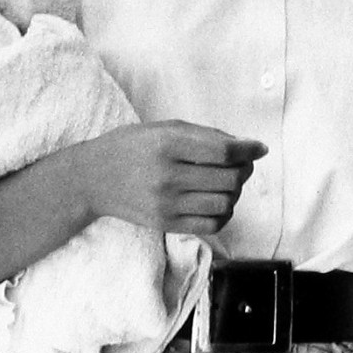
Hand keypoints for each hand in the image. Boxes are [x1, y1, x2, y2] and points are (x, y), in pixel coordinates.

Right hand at [75, 121, 265, 235]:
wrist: (93, 178)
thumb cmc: (133, 147)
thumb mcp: (165, 128)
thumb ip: (206, 136)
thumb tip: (247, 147)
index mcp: (168, 144)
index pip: (224, 152)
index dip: (249, 150)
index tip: (259, 148)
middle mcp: (167, 175)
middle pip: (229, 179)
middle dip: (244, 171)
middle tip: (241, 165)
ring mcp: (166, 204)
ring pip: (224, 203)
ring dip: (235, 193)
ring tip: (226, 183)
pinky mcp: (165, 224)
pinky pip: (211, 225)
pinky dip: (223, 213)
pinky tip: (216, 202)